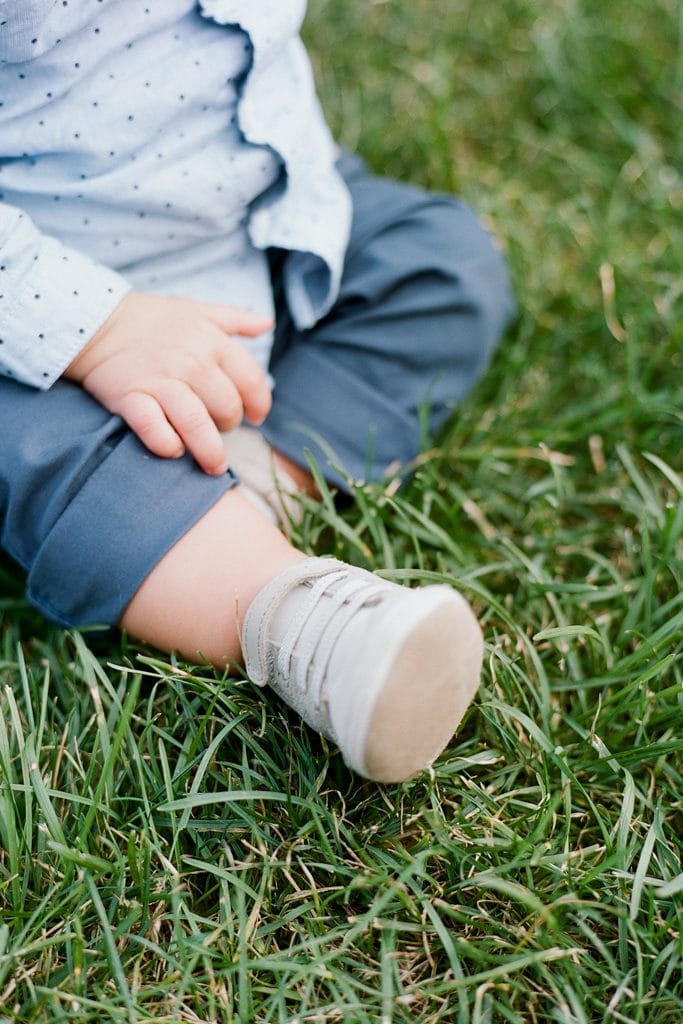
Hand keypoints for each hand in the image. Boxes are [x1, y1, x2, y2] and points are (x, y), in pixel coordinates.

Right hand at [65, 292, 272, 474]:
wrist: (97, 321)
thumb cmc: (152, 319)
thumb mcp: (198, 311)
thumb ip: (235, 319)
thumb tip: (267, 323)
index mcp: (212, 342)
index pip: (251, 380)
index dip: (259, 404)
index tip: (255, 416)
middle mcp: (191, 362)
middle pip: (227, 407)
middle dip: (230, 426)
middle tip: (222, 429)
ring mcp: (160, 381)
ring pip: (196, 423)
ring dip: (209, 450)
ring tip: (214, 466)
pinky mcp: (130, 398)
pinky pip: (153, 428)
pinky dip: (166, 443)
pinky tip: (174, 450)